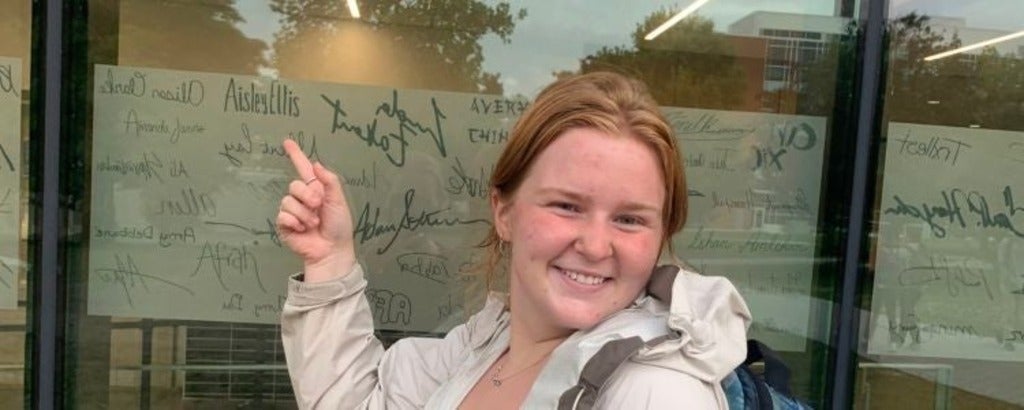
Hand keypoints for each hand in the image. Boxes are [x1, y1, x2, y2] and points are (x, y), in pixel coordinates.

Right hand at [277, 139, 355, 281]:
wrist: (332, 250)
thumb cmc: (339, 226)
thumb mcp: (338, 200)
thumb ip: (329, 181)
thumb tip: (316, 164)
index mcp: (316, 189)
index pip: (303, 167)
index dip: (295, 154)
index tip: (287, 142)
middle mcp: (302, 197)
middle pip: (294, 185)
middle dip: (308, 196)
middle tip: (319, 207)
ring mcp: (292, 211)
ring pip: (288, 201)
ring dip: (304, 213)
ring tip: (314, 223)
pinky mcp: (284, 224)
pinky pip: (283, 215)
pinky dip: (295, 222)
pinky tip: (302, 230)